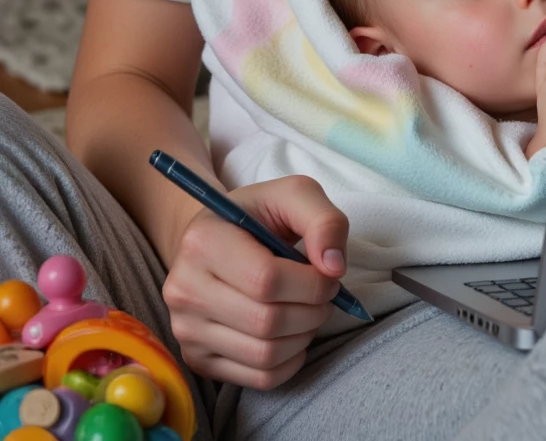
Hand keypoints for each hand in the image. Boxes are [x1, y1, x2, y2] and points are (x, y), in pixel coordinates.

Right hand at [162, 174, 349, 388]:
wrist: (217, 238)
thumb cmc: (259, 216)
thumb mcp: (295, 195)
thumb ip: (323, 220)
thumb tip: (334, 267)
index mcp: (202, 242)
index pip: (266, 281)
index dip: (311, 283)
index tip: (329, 273)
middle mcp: (183, 289)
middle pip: (267, 322)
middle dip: (313, 311)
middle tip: (325, 294)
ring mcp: (186, 329)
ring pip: (264, 355)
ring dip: (304, 336)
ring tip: (309, 310)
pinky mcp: (198, 359)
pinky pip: (258, 378)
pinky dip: (290, 362)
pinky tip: (294, 334)